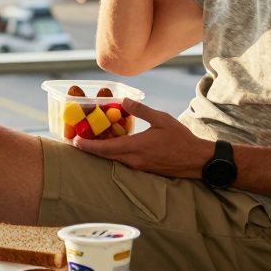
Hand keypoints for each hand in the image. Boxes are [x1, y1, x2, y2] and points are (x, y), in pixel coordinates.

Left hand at [71, 98, 207, 178]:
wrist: (196, 160)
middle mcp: (134, 160)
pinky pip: (123, 161)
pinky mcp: (143, 169)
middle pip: (105, 156)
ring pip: (114, 159)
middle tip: (77, 140)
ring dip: (101, 151)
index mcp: (136, 148)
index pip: (106, 148)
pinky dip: (114, 154)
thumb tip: (124, 100)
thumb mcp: (162, 119)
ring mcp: (138, 167)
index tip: (74, 141)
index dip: (88, 145)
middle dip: (90, 148)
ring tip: (91, 141)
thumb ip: (142, 110)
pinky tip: (112, 145)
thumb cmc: (180, 139)